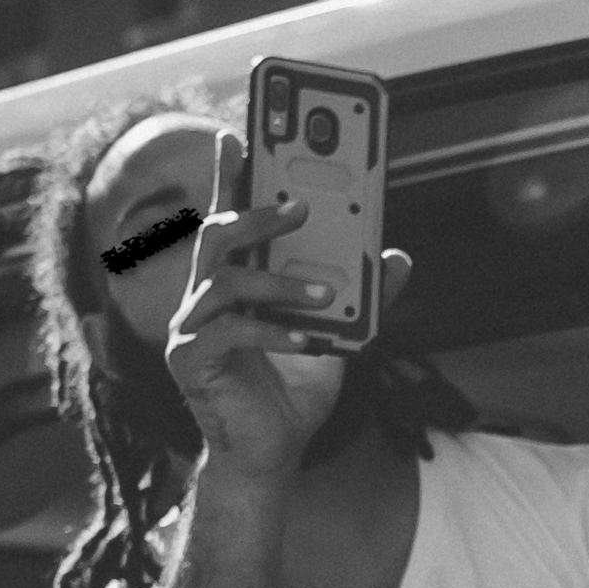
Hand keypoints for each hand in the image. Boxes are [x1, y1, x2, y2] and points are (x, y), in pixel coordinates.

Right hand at [161, 132, 408, 482]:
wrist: (273, 454)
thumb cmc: (295, 390)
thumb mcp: (340, 335)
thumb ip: (364, 296)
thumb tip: (398, 257)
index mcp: (236, 281)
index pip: (229, 215)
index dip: (230, 174)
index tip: (238, 132)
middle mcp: (205, 295)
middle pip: (217, 232)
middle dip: (257, 211)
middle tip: (300, 205)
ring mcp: (192, 326)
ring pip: (224, 278)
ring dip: (278, 280)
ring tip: (325, 292)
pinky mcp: (190, 359)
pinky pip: (229, 331)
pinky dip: (274, 330)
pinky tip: (308, 339)